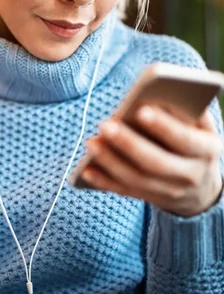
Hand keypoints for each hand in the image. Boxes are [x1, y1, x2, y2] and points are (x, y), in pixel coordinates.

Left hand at [80, 107, 222, 216]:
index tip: (141, 110)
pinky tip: (87, 168)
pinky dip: (104, 182)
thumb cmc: (195, 143)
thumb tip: (157, 94)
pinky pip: (125, 192)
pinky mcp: (151, 199)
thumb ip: (187, 110)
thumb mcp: (201, 127)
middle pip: (156, 162)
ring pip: (137, 180)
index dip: (163, 126)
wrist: (201, 189)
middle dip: (128, 143)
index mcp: (207, 150)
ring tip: (91, 143)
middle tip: (105, 125)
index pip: (184, 139)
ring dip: (111, 162)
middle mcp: (191, 175)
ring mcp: (170, 192)